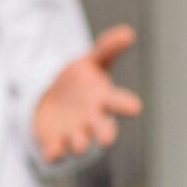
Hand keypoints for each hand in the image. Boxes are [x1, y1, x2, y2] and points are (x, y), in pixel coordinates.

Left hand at [34, 26, 143, 162]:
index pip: (118, 102)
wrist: (51, 101)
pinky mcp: (55, 143)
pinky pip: (56, 152)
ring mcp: (74, 133)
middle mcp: (92, 120)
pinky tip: (50, 153)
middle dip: (105, 134)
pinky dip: (54, 154)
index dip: (126, 105)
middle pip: (103, 129)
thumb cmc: (79, 83)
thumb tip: (128, 32)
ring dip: (80, 144)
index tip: (135, 107)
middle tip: (108, 139)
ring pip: (80, 143)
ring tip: (80, 144)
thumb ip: (107, 49)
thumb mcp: (91, 62)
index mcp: (103, 100)